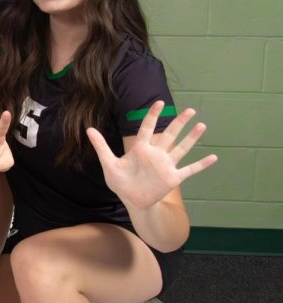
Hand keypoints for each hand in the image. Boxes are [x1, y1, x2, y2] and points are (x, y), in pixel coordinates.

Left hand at [87, 102, 217, 210]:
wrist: (131, 200)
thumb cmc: (120, 182)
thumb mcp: (108, 163)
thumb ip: (101, 146)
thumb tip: (88, 129)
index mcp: (140, 149)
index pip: (147, 128)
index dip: (153, 115)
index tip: (160, 102)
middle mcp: (156, 154)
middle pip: (169, 135)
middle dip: (179, 122)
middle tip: (190, 109)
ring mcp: (166, 165)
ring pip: (181, 148)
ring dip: (191, 138)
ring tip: (201, 125)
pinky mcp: (173, 178)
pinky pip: (189, 170)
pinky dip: (201, 164)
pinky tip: (214, 157)